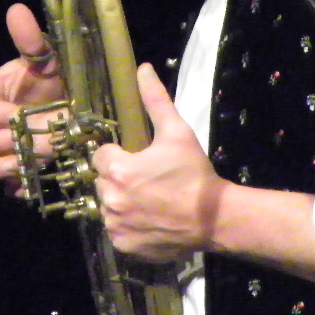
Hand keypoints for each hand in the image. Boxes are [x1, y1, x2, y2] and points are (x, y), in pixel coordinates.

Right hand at [0, 4, 66, 193]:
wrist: (68, 106)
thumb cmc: (52, 79)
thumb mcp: (48, 59)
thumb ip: (31, 40)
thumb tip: (16, 9)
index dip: (1, 114)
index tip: (24, 118)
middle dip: (7, 143)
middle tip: (43, 145)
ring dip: (2, 167)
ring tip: (31, 166)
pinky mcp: (4, 168)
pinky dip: (12, 186)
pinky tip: (32, 184)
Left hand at [92, 63, 228, 263]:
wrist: (213, 217)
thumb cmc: (194, 173)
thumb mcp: (177, 132)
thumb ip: (155, 100)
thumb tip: (142, 68)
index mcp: (118, 170)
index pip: (101, 156)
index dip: (118, 155)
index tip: (138, 158)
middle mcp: (110, 200)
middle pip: (102, 181)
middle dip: (119, 178)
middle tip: (148, 179)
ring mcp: (115, 226)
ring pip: (108, 207)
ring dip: (122, 202)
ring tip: (150, 200)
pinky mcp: (124, 245)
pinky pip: (117, 231)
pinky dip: (128, 226)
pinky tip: (149, 219)